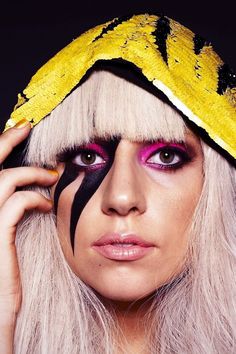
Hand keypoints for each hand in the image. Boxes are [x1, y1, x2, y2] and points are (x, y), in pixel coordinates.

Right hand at [0, 119, 57, 351]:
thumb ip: (6, 212)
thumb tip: (28, 192)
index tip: (16, 132)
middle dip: (6, 140)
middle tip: (26, 128)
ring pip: (6, 180)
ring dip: (32, 174)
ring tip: (51, 177)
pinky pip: (18, 203)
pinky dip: (36, 198)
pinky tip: (48, 204)